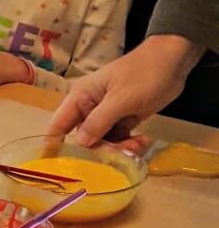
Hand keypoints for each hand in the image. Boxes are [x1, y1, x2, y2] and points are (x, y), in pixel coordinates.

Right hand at [49, 36, 202, 147]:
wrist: (173, 62)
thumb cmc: (143, 73)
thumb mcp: (121, 98)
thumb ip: (99, 121)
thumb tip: (80, 143)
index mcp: (81, 97)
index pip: (58, 124)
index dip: (54, 144)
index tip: (59, 166)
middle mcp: (89, 108)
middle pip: (84, 139)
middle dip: (101, 149)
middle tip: (121, 153)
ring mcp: (106, 115)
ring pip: (103, 141)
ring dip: (119, 148)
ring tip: (138, 145)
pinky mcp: (122, 120)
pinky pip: (118, 139)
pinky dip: (129, 144)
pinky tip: (142, 141)